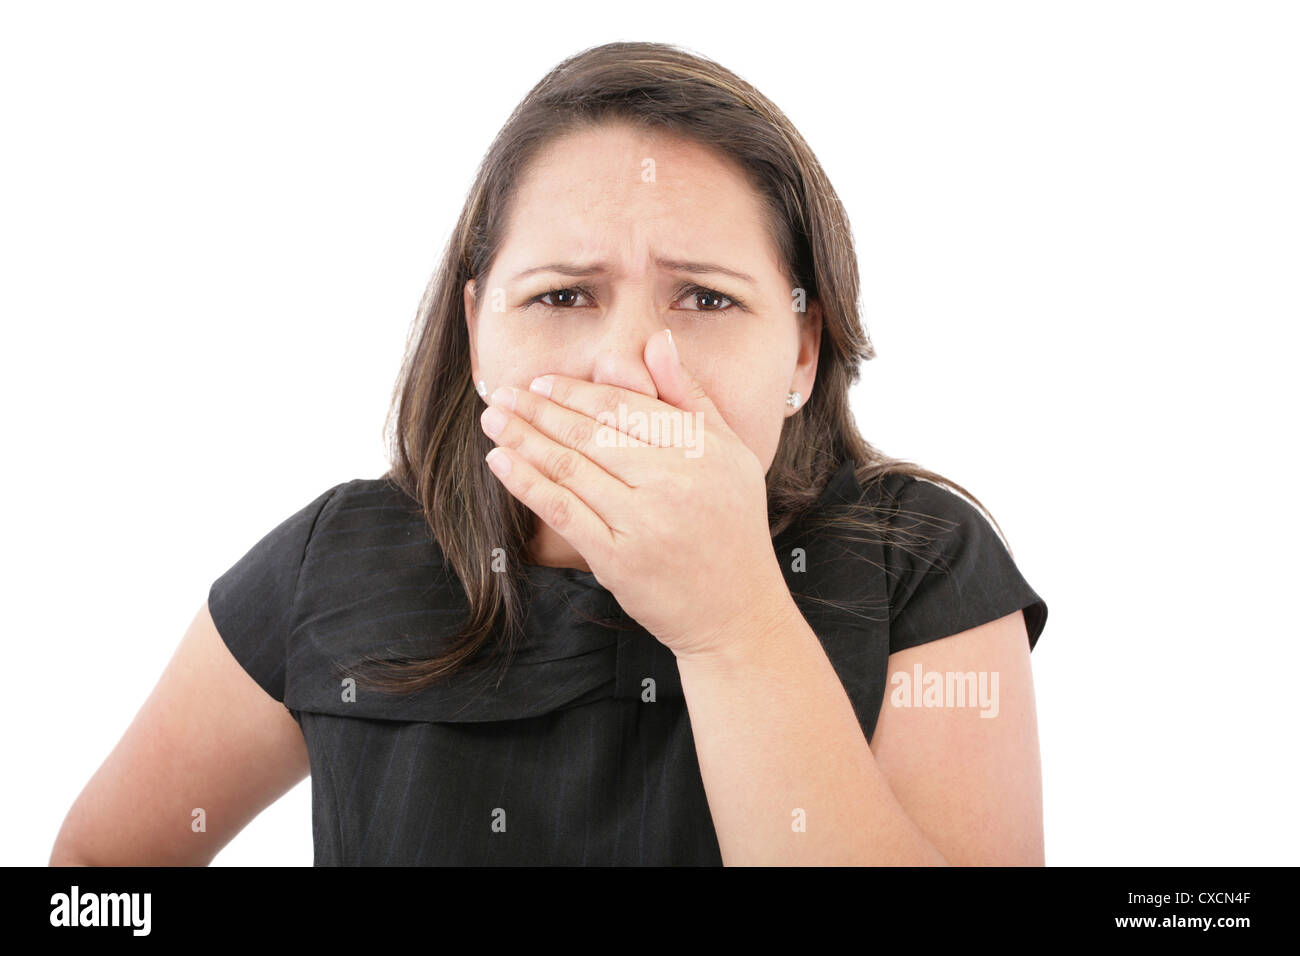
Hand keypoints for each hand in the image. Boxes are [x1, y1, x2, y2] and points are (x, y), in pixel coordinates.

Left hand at [478, 328, 795, 660]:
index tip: (543, 382)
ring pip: (570, 468)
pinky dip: (526, 483)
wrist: (736, 609)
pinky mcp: (617, 558)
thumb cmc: (732, 527)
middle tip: (503, 395)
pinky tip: (501, 461)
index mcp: (699, 449)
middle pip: (590, 434)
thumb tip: (658, 341)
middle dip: (539, 410)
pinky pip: (561, 511)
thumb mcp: (728, 452)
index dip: (577, 391)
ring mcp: (643, 521)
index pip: (624, 407)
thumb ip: (690, 397)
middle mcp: (673, 481)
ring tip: (494, 420)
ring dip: (524, 438)